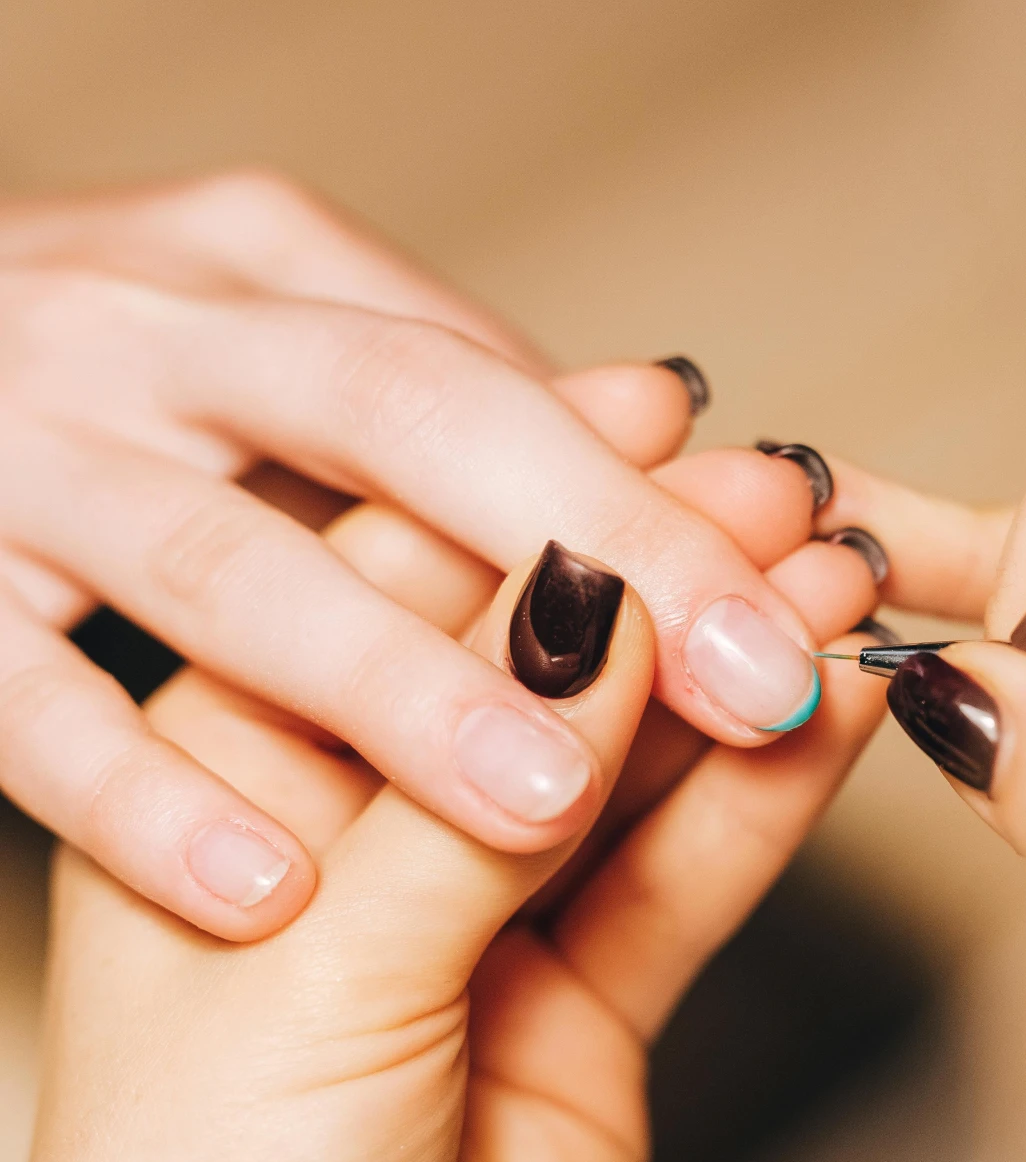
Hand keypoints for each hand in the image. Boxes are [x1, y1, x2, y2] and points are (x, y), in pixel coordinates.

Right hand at [0, 173, 871, 938]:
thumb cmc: (106, 404)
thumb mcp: (260, 352)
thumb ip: (430, 404)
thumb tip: (664, 427)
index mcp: (255, 271)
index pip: (493, 376)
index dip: (660, 480)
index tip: (810, 575)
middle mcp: (149, 339)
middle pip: (407, 425)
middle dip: (600, 547)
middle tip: (760, 676)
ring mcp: (27, 469)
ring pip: (227, 572)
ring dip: (397, 685)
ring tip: (541, 790)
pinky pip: (24, 708)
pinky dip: (140, 799)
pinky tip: (263, 890)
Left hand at [0, 483, 885, 1161]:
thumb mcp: (327, 963)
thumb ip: (483, 780)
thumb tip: (598, 591)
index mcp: (226, 780)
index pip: (382, 589)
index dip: (514, 496)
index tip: (637, 420)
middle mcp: (360, 829)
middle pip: (529, 662)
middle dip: (654, 575)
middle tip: (778, 493)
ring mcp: (481, 915)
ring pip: (628, 760)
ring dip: (730, 674)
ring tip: (836, 579)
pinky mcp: (585, 1005)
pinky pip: (686, 876)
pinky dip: (763, 800)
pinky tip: (836, 709)